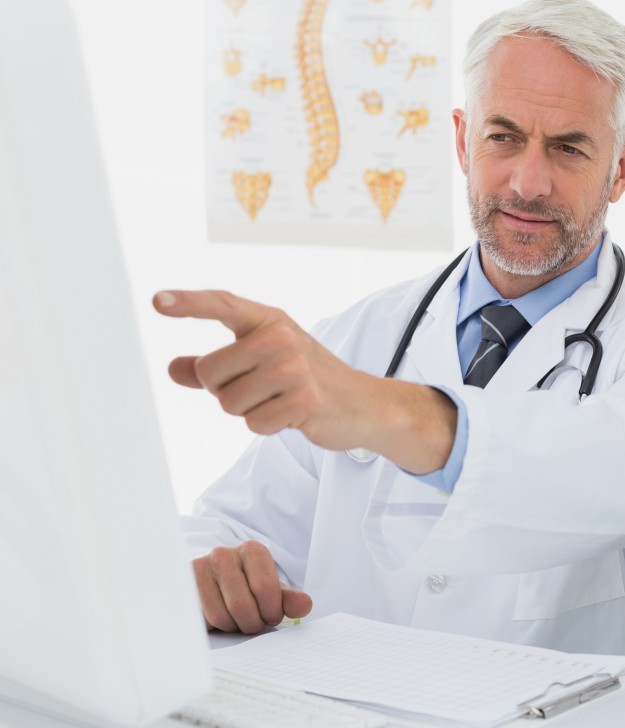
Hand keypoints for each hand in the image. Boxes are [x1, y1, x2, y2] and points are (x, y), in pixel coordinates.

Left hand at [154, 290, 383, 451]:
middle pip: (209, 372)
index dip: (189, 303)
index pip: (224, 305)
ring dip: (248, 410)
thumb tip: (175, 368)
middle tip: (262, 389)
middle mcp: (281, 338)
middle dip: (224, 389)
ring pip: (229, 402)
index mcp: (270, 321)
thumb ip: (218, 365)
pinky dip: (268, 425)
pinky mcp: (304, 400)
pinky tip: (292, 415)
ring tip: (279, 400)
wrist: (363, 403)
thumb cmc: (308, 379)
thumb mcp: (263, 363)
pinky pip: (255, 422)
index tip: (158, 301)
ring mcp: (294, 368)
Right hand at [193, 540, 311, 632]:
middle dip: (252, 623)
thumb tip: (305, 605)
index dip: (271, 611)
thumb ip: (289, 599)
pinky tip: (219, 619)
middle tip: (253, 623)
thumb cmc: (247, 588)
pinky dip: (214, 627)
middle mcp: (223, 554)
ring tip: (236, 620)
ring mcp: (199, 568)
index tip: (271, 616)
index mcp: (252, 551)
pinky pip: (202, 619)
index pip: (265, 588)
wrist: (212, 583)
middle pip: (242, 605)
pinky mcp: (182, 587)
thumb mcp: (272, 592)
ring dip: (233, 627)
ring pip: (221, 615)